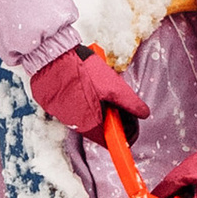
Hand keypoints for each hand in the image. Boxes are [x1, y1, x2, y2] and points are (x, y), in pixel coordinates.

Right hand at [28, 46, 146, 136]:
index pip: (111, 141)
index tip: (128, 121)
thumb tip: (144, 113)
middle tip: (112, 96)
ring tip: (97, 86)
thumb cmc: (83, 71)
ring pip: (87, 117)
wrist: (52, 57)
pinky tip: (84, 84)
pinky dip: (81, 99)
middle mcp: (75, 125)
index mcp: (91, 124)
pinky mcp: (55, 105)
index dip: (123, 132)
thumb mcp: (114, 87)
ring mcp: (63, 115)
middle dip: (110, 114)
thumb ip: (130, 103)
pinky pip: (73, 108)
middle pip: (100, 128)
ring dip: (96, 106)